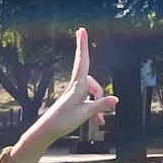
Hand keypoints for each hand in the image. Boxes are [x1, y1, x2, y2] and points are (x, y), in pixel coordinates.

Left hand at [21, 28, 114, 157]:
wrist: (46, 131)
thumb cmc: (62, 121)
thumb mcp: (84, 113)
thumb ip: (100, 105)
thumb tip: (115, 99)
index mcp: (77, 86)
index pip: (82, 61)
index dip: (83, 46)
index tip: (81, 31)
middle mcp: (75, 88)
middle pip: (90, 73)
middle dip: (86, 56)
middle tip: (81, 33)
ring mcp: (74, 95)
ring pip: (92, 91)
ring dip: (98, 103)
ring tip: (100, 120)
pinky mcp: (74, 103)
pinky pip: (88, 101)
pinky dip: (94, 110)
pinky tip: (98, 122)